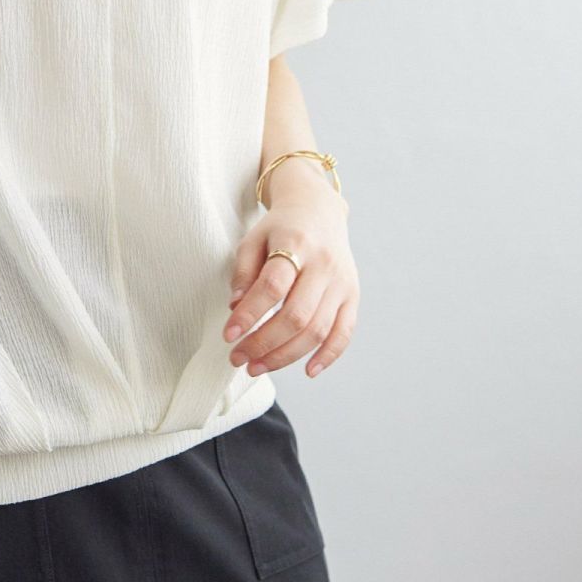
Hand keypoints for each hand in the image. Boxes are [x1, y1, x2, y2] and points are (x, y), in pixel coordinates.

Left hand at [222, 183, 358, 379]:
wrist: (318, 209)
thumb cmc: (279, 228)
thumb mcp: (254, 238)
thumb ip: (244, 271)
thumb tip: (235, 308)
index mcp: (295, 243)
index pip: (273, 286)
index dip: (250, 314)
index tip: (228, 334)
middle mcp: (324, 264)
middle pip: (296, 315)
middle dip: (264, 343)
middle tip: (238, 358)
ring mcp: (342, 282)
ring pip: (318, 330)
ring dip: (286, 356)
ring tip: (257, 367)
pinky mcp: (352, 295)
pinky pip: (345, 332)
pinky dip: (328, 356)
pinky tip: (307, 371)